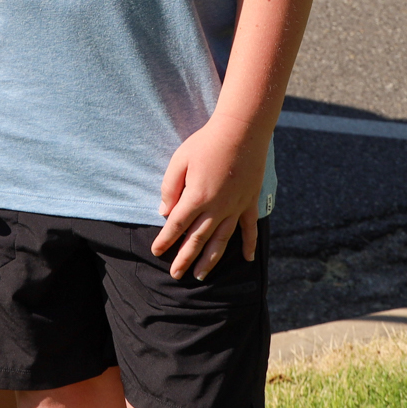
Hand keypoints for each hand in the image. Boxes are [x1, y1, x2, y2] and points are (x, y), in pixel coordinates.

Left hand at [153, 112, 264, 279]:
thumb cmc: (206, 143)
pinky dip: (248, 245)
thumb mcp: (179, 160)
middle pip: (197, 239)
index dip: (165, 239)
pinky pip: (249, 228)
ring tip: (201, 276)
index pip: (177, 225)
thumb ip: (170, 187)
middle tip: (175, 275)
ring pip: (221, 240)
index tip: (156, 252)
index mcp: (197, 197)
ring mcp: (235, 207)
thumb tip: (165, 212)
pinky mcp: (249, 202)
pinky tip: (246, 259)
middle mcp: (217, 207)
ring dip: (210, 260)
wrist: (241, 131)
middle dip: (185, 258)